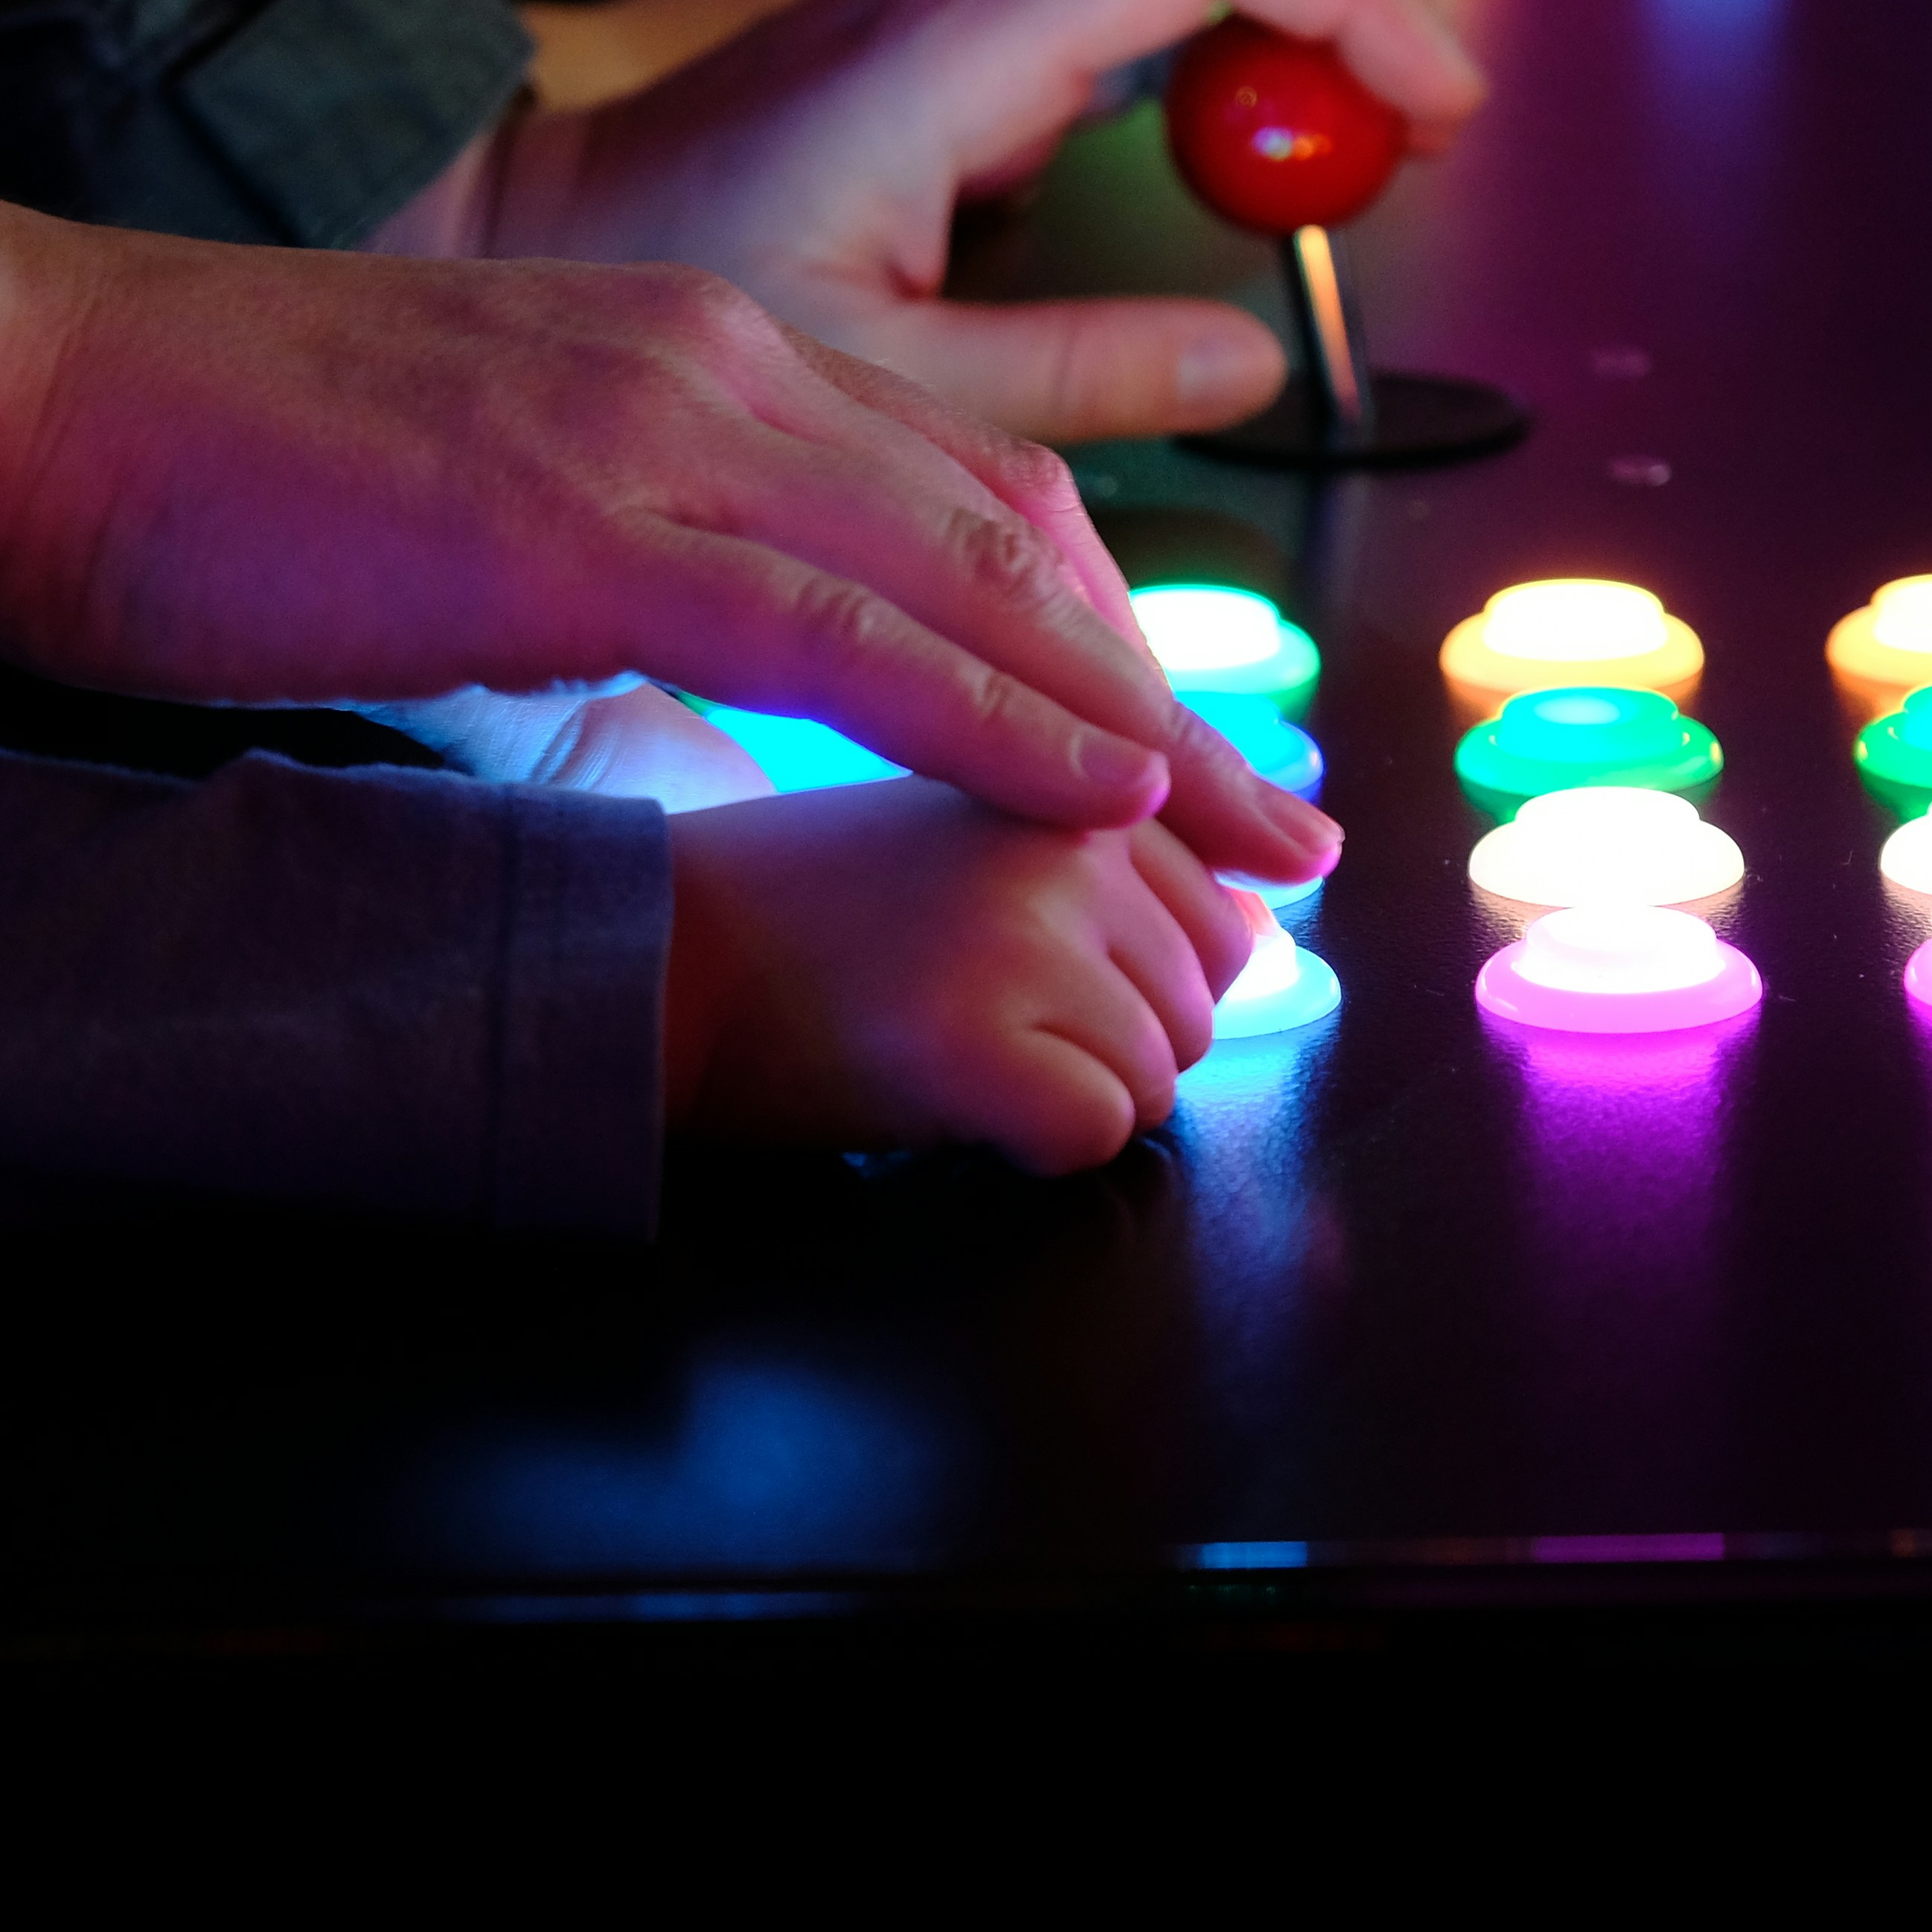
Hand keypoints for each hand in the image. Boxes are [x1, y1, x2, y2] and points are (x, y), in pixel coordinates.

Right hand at [0, 200, 1341, 882]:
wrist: (33, 391)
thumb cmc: (219, 466)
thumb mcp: (477, 500)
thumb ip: (622, 552)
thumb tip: (695, 663)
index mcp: (692, 346)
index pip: (959, 486)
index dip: (1097, 622)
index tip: (1183, 745)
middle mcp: (713, 359)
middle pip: (1014, 529)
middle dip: (1168, 687)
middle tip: (1283, 824)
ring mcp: (652, 429)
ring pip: (966, 576)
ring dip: (1134, 722)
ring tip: (1254, 840)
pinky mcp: (582, 525)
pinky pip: (842, 631)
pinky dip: (991, 711)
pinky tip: (1102, 783)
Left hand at [489, 0, 1483, 443]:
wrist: (521, 222)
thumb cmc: (675, 293)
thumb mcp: (885, 378)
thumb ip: (1078, 373)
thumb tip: (1249, 358)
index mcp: (963, 34)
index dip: (1362, 0)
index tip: (1438, 110)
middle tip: (1441, 102)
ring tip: (1378, 116)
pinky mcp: (950, 21)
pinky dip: (1227, 26)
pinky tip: (1249, 134)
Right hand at [663, 778, 1250, 1168]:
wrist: (660, 957)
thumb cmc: (813, 915)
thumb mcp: (978, 837)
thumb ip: (1115, 868)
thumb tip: (1271, 933)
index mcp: (1077, 780)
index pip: (1226, 921)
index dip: (1128, 982)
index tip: (1009, 969)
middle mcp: (1066, 840)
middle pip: (1206, 1008)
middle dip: (1107, 1043)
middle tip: (967, 1011)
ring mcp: (1025, 936)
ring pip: (1161, 1081)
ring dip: (1069, 1096)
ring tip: (944, 1041)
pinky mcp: (978, 1037)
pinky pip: (1096, 1138)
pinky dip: (1034, 1152)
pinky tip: (940, 1096)